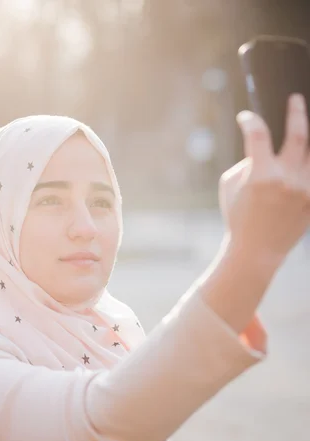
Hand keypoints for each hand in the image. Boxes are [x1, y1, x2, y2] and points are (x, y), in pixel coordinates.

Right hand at [219, 94, 309, 268]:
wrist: (256, 251)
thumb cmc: (238, 217)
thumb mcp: (230, 187)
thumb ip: (248, 162)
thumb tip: (264, 149)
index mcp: (261, 176)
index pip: (258, 134)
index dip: (250, 120)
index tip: (245, 118)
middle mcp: (287, 180)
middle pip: (300, 135)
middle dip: (297, 112)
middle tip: (296, 99)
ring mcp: (304, 191)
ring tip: (306, 129)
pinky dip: (309, 165)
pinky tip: (305, 158)